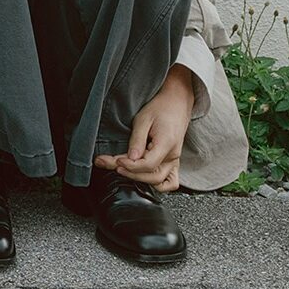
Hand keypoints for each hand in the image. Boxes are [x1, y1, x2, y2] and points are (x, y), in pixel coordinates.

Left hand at [94, 65, 194, 191]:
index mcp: (167, 144)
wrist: (176, 103)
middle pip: (153, 176)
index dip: (131, 166)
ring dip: (140, 179)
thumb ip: (137, 140)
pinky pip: (170, 182)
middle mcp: (173, 156)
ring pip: (160, 181)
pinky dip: (158, 185)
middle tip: (112, 164)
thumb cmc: (160, 108)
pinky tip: (142, 178)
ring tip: (123, 170)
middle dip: (131, 173)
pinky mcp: (173, 161)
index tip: (116, 161)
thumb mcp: (143, 119)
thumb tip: (130, 158)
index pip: (148, 164)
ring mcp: (174, 160)